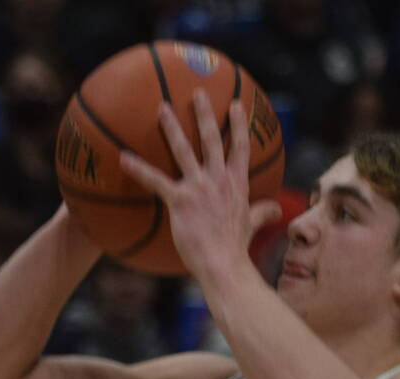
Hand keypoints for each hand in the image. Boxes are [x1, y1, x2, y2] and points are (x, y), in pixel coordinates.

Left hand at [121, 91, 282, 282]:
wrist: (224, 265)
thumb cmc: (236, 249)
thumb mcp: (252, 226)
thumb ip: (262, 213)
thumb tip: (276, 209)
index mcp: (236, 184)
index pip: (240, 147)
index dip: (238, 124)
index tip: (236, 104)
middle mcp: (218, 179)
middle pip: (211, 139)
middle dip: (204, 113)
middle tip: (197, 92)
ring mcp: (199, 187)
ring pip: (183, 149)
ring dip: (172, 127)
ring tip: (162, 108)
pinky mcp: (180, 200)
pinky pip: (155, 180)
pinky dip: (139, 168)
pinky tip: (123, 158)